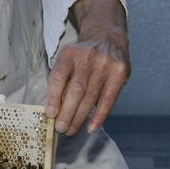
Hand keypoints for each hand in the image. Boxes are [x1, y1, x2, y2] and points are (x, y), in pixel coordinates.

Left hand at [46, 0, 130, 135]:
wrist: (107, 38)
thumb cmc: (82, 56)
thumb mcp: (68, 59)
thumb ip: (62, 79)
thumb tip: (53, 109)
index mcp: (70, 53)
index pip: (58, 76)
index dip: (53, 97)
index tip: (50, 114)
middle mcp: (88, 57)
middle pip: (76, 90)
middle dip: (66, 112)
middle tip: (60, 128)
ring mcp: (105, 65)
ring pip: (91, 97)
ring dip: (79, 117)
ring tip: (71, 130)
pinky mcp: (119, 73)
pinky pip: (108, 99)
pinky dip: (99, 116)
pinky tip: (91, 127)